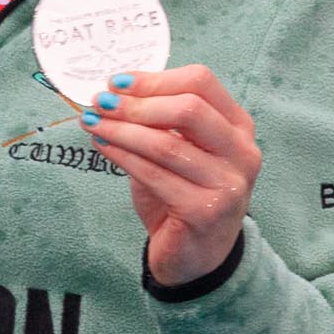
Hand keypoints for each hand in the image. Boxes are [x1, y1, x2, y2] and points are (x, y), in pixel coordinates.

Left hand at [84, 65, 261, 286]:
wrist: (194, 254)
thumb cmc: (180, 193)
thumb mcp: (174, 148)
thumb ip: (157, 121)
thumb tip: (113, 93)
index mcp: (237, 127)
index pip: (201, 83)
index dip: (154, 79)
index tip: (116, 82)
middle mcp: (242, 152)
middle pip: (189, 108)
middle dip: (137, 104)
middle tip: (100, 103)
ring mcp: (229, 184)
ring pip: (167, 144)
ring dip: (121, 130)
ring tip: (92, 122)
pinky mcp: (206, 211)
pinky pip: (154, 174)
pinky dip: (122, 156)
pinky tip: (102, 146)